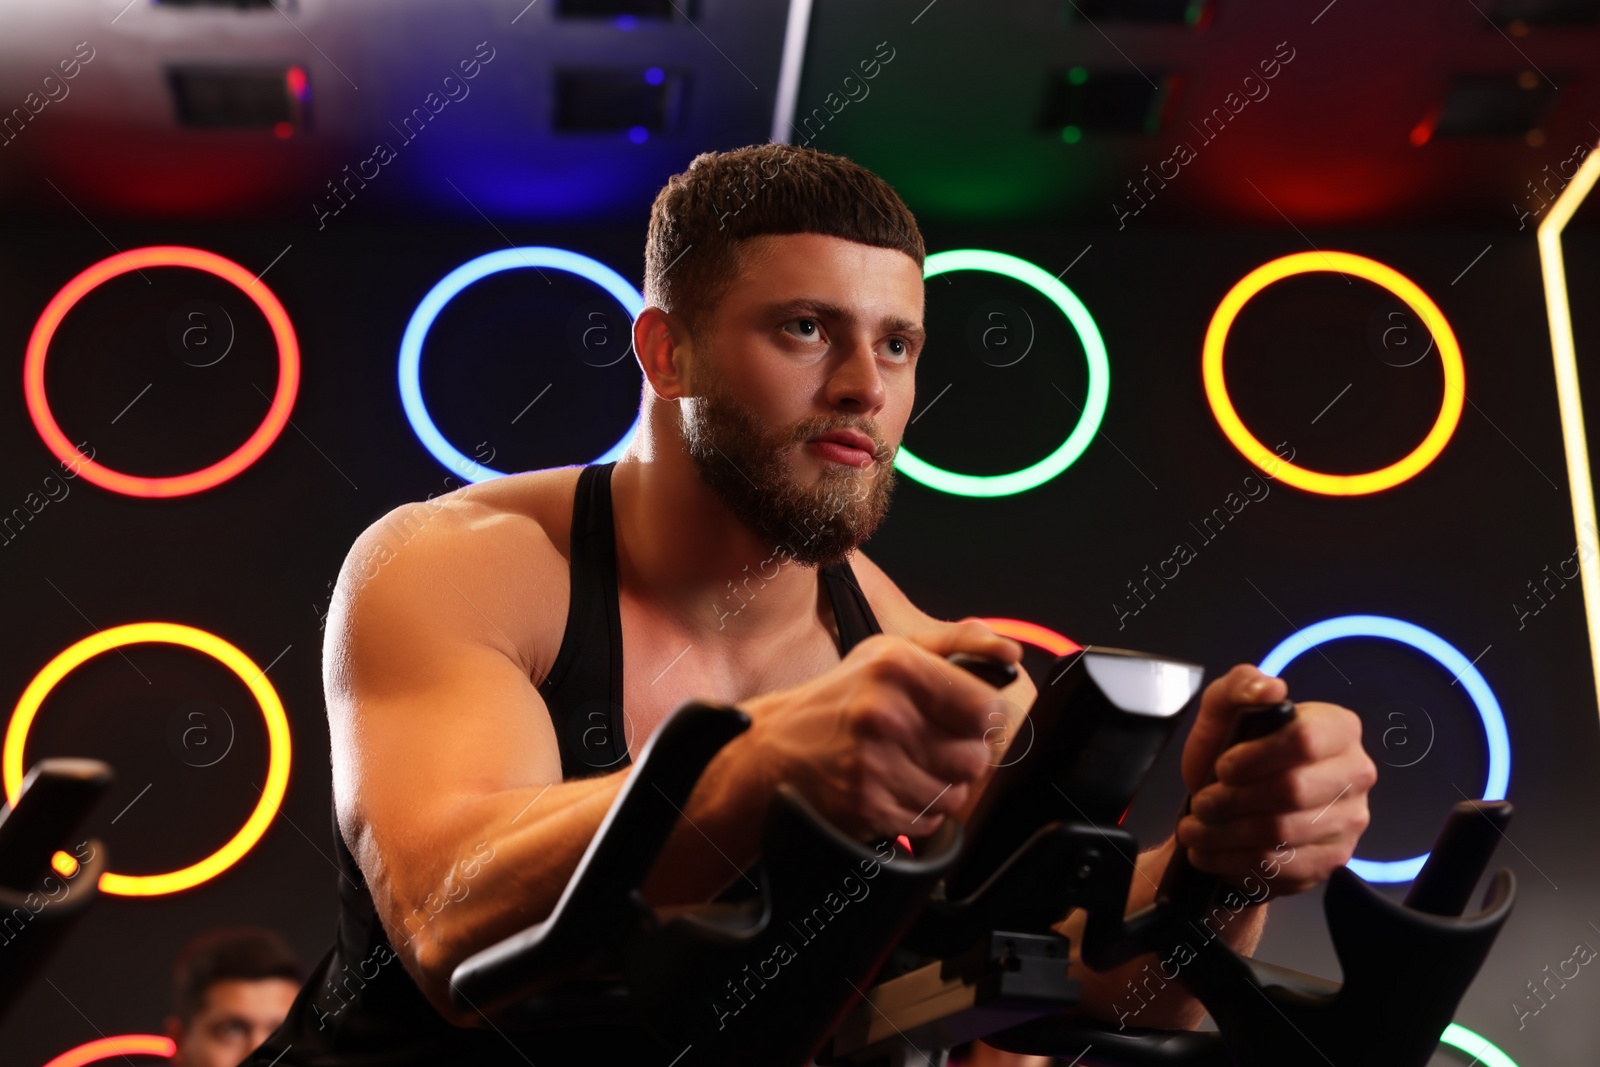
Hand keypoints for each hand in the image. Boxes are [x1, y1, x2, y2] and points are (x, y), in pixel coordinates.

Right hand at [738, 619, 1022, 841]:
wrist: (775, 749)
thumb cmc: (841, 699)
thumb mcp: (890, 652)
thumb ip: (957, 643)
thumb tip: (1009, 653)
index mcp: (897, 665)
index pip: (985, 707)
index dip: (980, 720)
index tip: (961, 720)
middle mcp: (884, 712)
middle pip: (975, 757)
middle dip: (958, 756)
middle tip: (926, 745)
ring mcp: (874, 762)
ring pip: (955, 794)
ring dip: (938, 787)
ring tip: (905, 767)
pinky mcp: (868, 805)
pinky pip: (928, 821)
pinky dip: (916, 812)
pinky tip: (890, 789)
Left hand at [1175, 664, 1375, 897]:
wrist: (1231, 809)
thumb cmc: (1232, 755)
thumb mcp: (1223, 711)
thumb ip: (1240, 685)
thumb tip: (1270, 688)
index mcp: (1338, 728)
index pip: (1304, 740)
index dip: (1255, 757)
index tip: (1223, 767)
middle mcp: (1355, 774)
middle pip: (1292, 792)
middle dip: (1232, 800)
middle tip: (1202, 803)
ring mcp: (1349, 821)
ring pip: (1282, 834)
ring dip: (1226, 833)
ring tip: (1197, 828)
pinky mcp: (1332, 860)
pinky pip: (1282, 867)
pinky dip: (1234, 861)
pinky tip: (1212, 850)